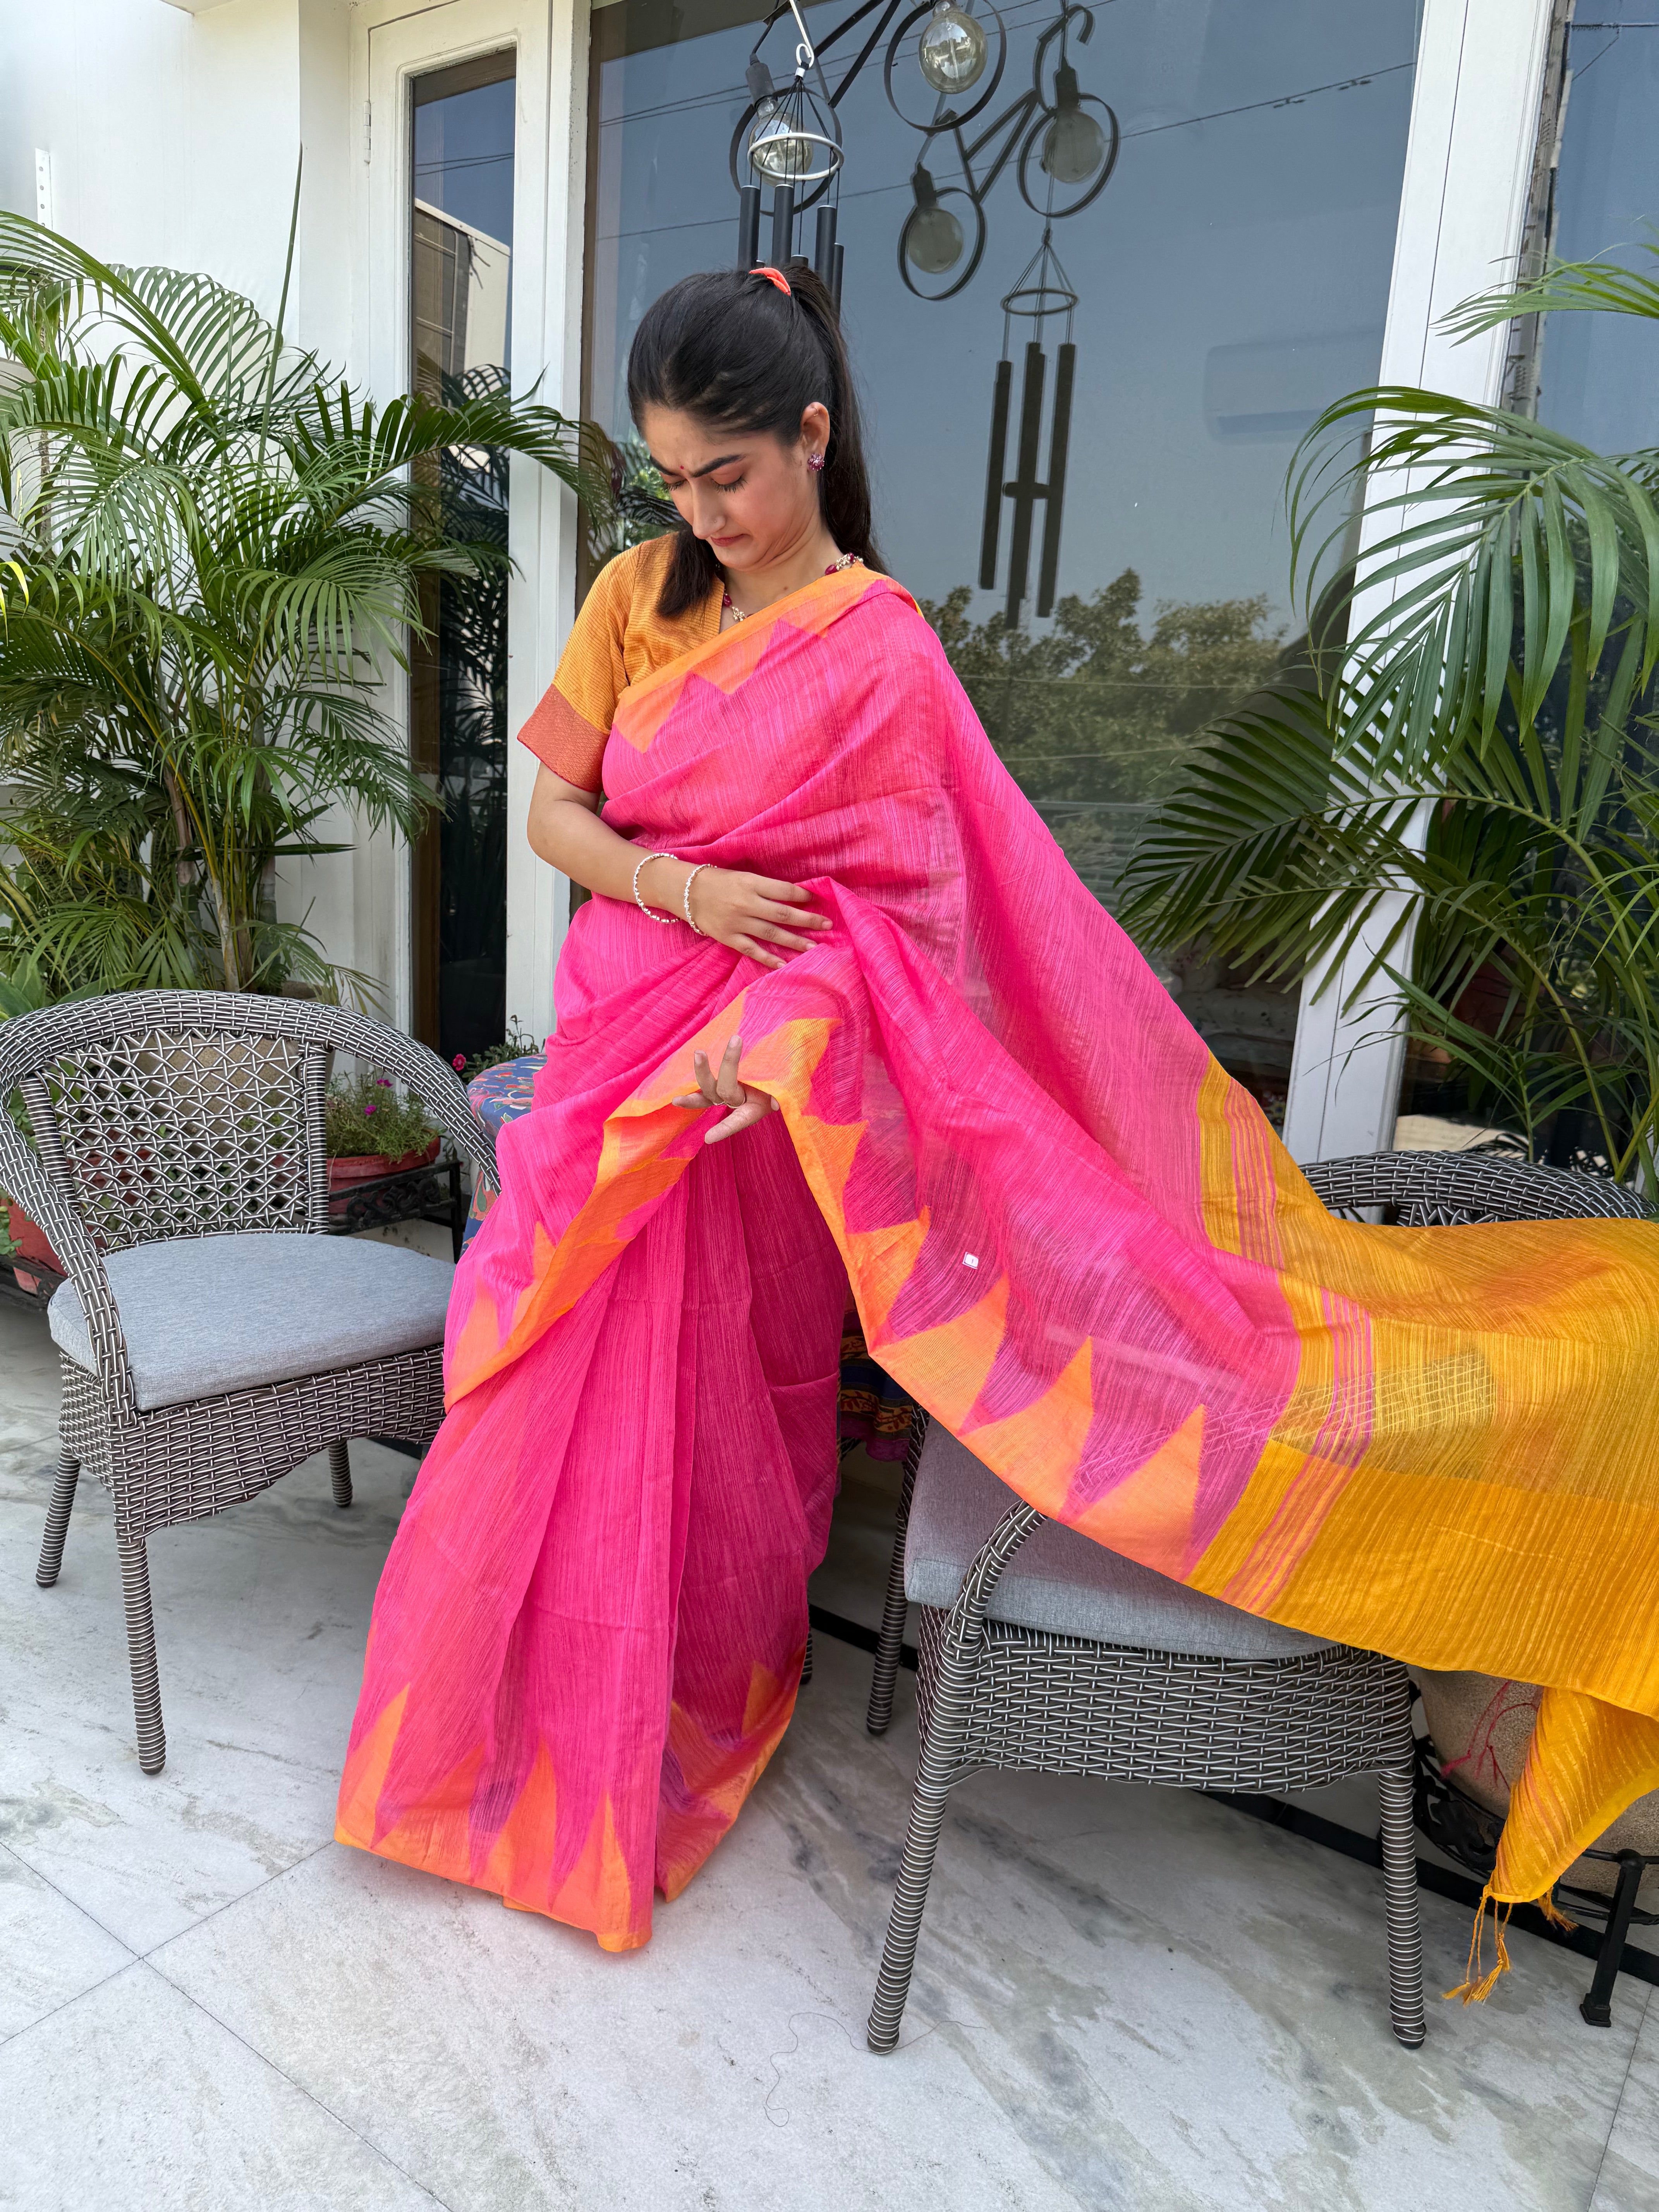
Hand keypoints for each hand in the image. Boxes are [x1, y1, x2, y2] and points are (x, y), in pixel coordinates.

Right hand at [639, 857, 830, 970]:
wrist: (686, 892)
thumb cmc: (719, 881)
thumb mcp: (743, 876)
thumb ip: (766, 887)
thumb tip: (795, 897)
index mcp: (751, 883)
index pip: (783, 890)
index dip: (802, 896)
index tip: (816, 900)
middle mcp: (746, 903)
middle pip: (782, 914)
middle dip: (807, 920)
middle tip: (827, 925)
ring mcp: (737, 922)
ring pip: (772, 933)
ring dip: (795, 941)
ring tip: (814, 948)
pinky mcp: (729, 937)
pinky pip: (752, 950)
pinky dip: (769, 958)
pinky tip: (785, 964)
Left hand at [672, 1036, 780, 1144]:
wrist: (780, 1065)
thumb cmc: (785, 1079)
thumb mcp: (787, 1088)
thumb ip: (781, 1097)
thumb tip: (776, 1104)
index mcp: (754, 1109)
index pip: (738, 1121)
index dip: (724, 1129)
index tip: (708, 1137)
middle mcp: (737, 1102)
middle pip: (724, 1092)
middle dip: (723, 1073)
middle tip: (710, 1054)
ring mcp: (726, 1089)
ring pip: (709, 1087)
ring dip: (702, 1071)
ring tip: (698, 1053)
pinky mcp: (720, 1078)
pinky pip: (706, 1079)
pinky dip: (698, 1072)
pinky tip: (685, 1063)